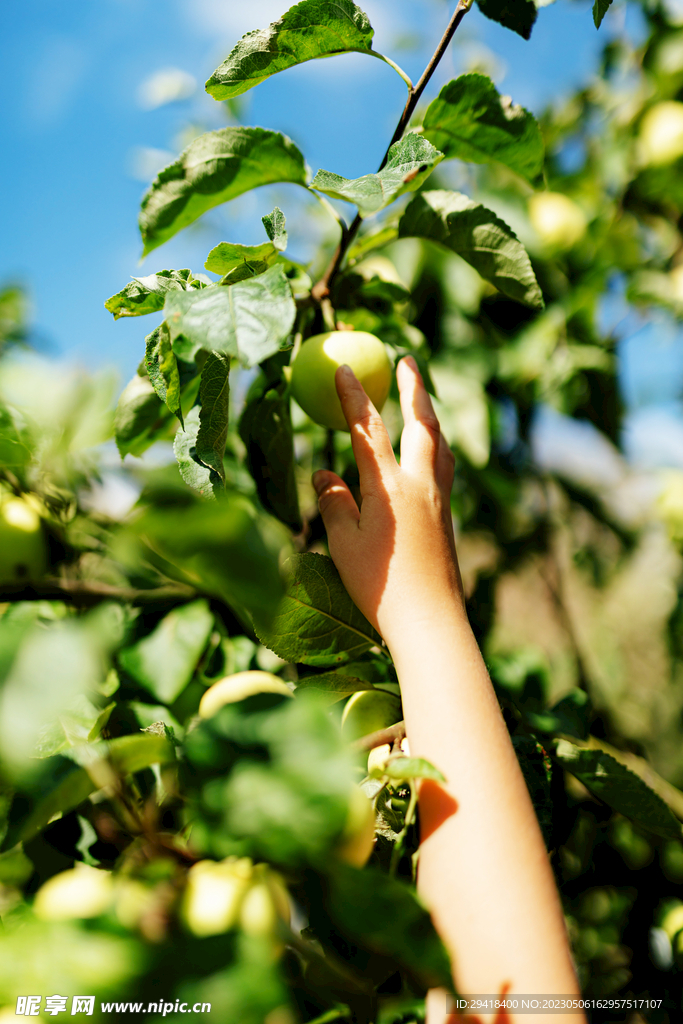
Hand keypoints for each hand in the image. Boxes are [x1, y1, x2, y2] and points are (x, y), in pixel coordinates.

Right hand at [311, 356, 463, 648]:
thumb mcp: (343, 543)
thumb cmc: (379, 586)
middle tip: (407, 360)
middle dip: (414, 388)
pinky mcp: (447, 519)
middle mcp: (421, 485)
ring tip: (423, 398)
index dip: (354, 397)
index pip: (368, 430)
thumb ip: (333, 502)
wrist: (431, 621)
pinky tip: (431, 453)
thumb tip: (324, 473)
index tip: (344, 368)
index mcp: (390, 487)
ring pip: (440, 444)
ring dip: (430, 415)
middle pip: (422, 423)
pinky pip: (443, 468)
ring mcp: (440, 501)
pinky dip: (436, 446)